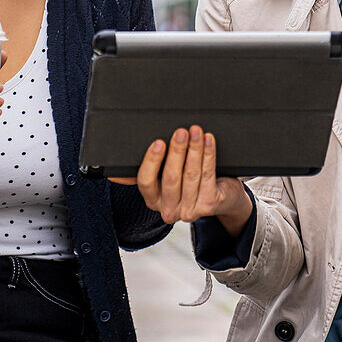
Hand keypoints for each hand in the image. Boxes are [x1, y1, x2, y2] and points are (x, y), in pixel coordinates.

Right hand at [111, 126, 251, 235]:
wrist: (222, 197)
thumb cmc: (188, 180)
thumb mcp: (164, 176)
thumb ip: (148, 170)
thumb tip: (119, 167)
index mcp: (153, 199)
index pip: (146, 181)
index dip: (152, 161)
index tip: (158, 142)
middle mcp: (169, 209)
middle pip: (171, 177)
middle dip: (177, 151)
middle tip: (181, 131)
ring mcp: (190, 210)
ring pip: (191, 175)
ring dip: (194, 149)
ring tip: (195, 131)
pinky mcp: (209, 205)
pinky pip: (208, 175)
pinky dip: (208, 155)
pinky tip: (207, 141)